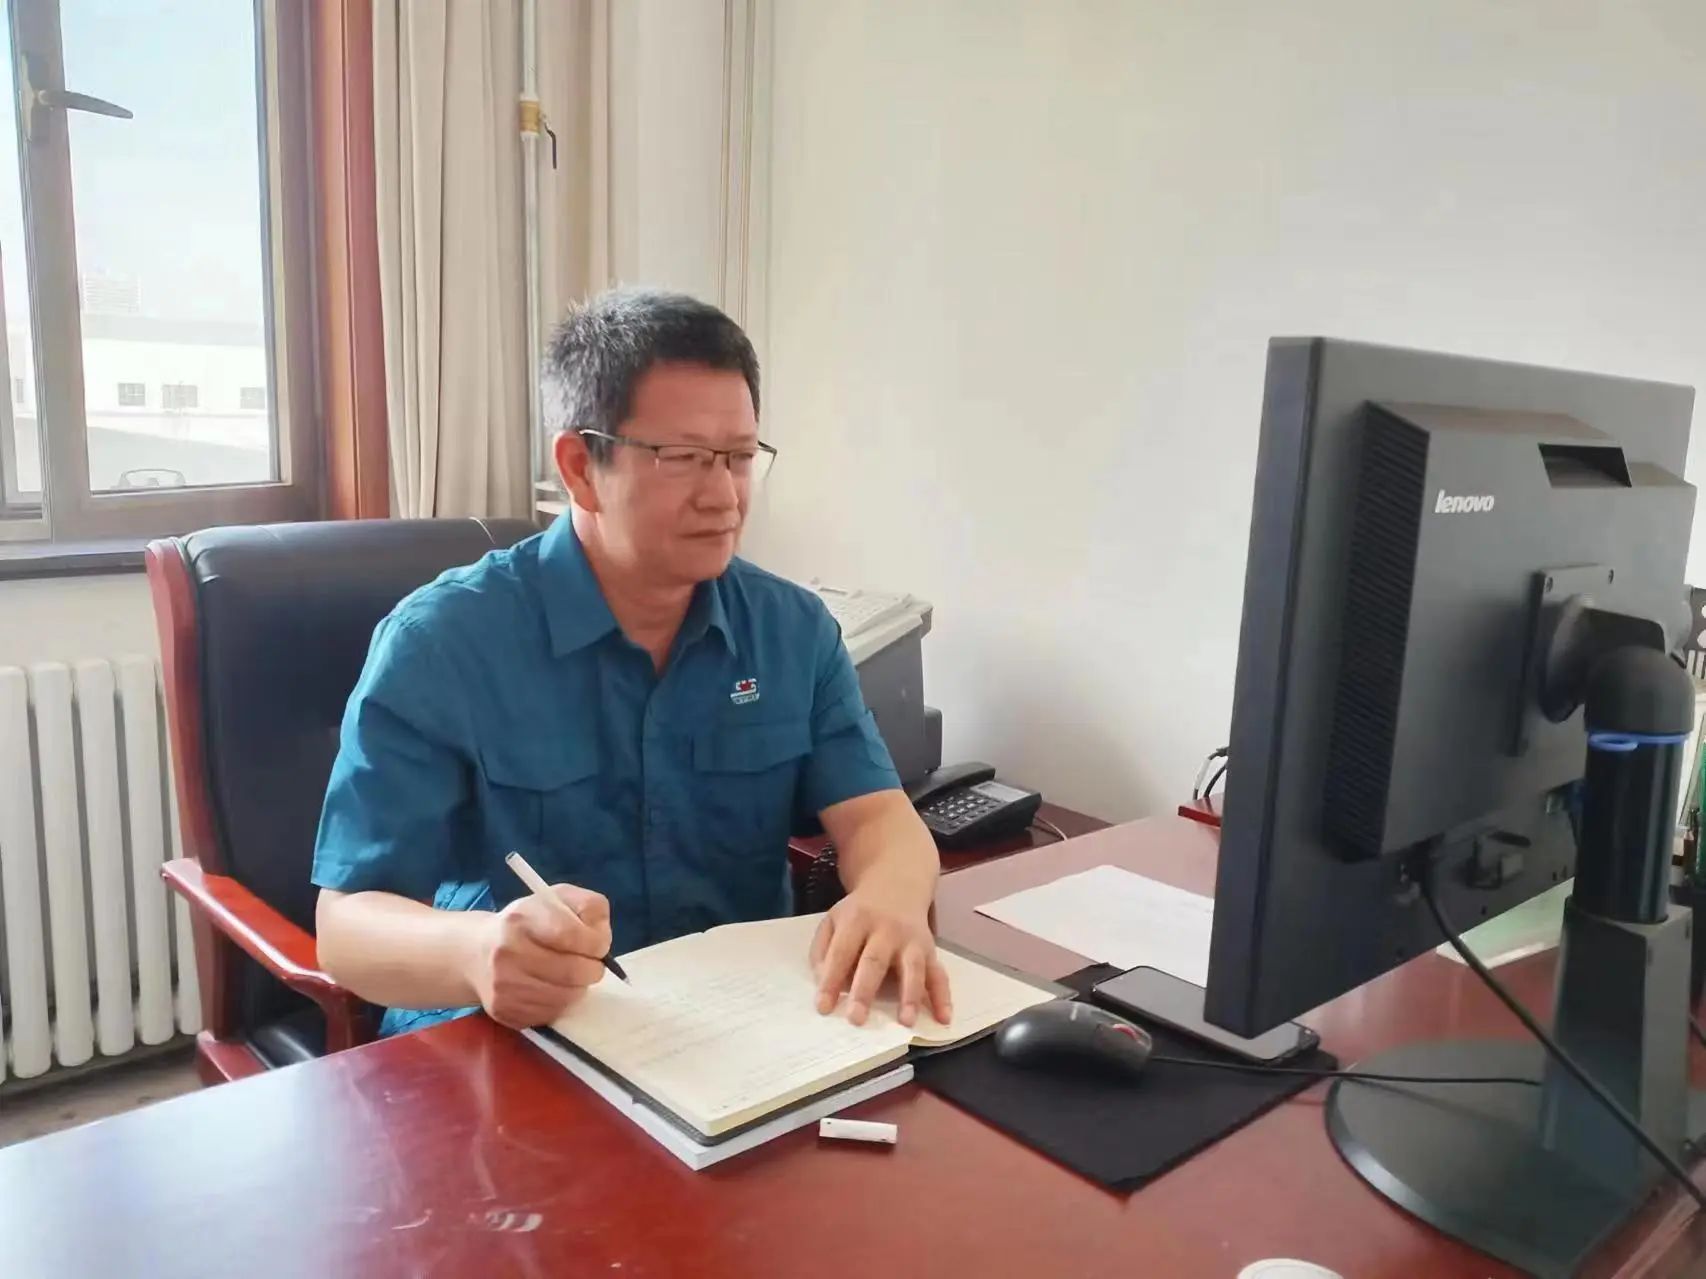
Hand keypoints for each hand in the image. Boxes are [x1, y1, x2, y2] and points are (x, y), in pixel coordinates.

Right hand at [465, 885, 611, 1029]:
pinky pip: (550, 1013)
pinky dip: (561, 1002)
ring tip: (570, 975)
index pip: (570, 934)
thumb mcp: (556, 899)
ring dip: (577, 987)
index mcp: (520, 919)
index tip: (599, 946)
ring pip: (564, 997)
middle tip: (590, 964)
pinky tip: (552, 988)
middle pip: (572, 972)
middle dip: (592, 969)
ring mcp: (503, 987)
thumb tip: (602, 937)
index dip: (595, 943)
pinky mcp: (505, 1012)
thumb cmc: (525, 923)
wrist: (475, 953)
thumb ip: (588, 906)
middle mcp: (507, 954)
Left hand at [809, 879, 952, 1027]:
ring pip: (913, 968)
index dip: (831, 979)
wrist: (897, 885)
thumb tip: (824, 983)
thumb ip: (822, 951)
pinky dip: (943, 997)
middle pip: (875, 960)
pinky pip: (939, 974)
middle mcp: (887, 929)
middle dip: (865, 991)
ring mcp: (912, 940)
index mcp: (857, 920)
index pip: (842, 952)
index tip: (823, 1007)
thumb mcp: (833, 920)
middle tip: (856, 1019)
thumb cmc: (860, 913)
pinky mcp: (930, 950)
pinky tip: (943, 1018)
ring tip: (906, 1022)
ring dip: (910, 996)